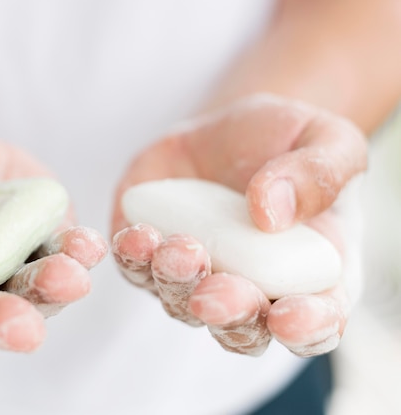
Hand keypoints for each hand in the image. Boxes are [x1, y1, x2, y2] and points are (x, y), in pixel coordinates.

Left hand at [111, 93, 366, 356]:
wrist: (225, 131)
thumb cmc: (286, 141)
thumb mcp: (326, 140)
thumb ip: (317, 174)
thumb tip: (272, 213)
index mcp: (311, 274)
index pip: (319, 319)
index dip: (308, 328)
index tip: (289, 319)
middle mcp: (252, 288)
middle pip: (241, 327)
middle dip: (228, 315)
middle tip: (214, 296)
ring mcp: (197, 277)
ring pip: (181, 303)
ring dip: (177, 284)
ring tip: (178, 249)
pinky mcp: (152, 256)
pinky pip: (136, 269)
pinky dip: (133, 259)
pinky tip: (138, 236)